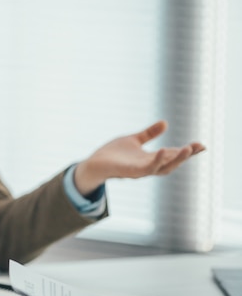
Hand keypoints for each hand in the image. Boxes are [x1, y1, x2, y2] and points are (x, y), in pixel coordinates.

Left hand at [74, 120, 204, 195]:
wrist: (94, 163)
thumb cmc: (113, 154)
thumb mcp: (134, 140)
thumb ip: (149, 134)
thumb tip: (165, 123)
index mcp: (150, 158)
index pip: (172, 155)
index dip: (186, 151)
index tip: (201, 145)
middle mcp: (148, 166)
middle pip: (172, 163)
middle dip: (186, 156)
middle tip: (199, 147)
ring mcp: (141, 171)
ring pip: (163, 167)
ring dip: (177, 159)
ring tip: (188, 149)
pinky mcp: (131, 172)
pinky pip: (147, 169)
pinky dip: (157, 161)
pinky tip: (163, 150)